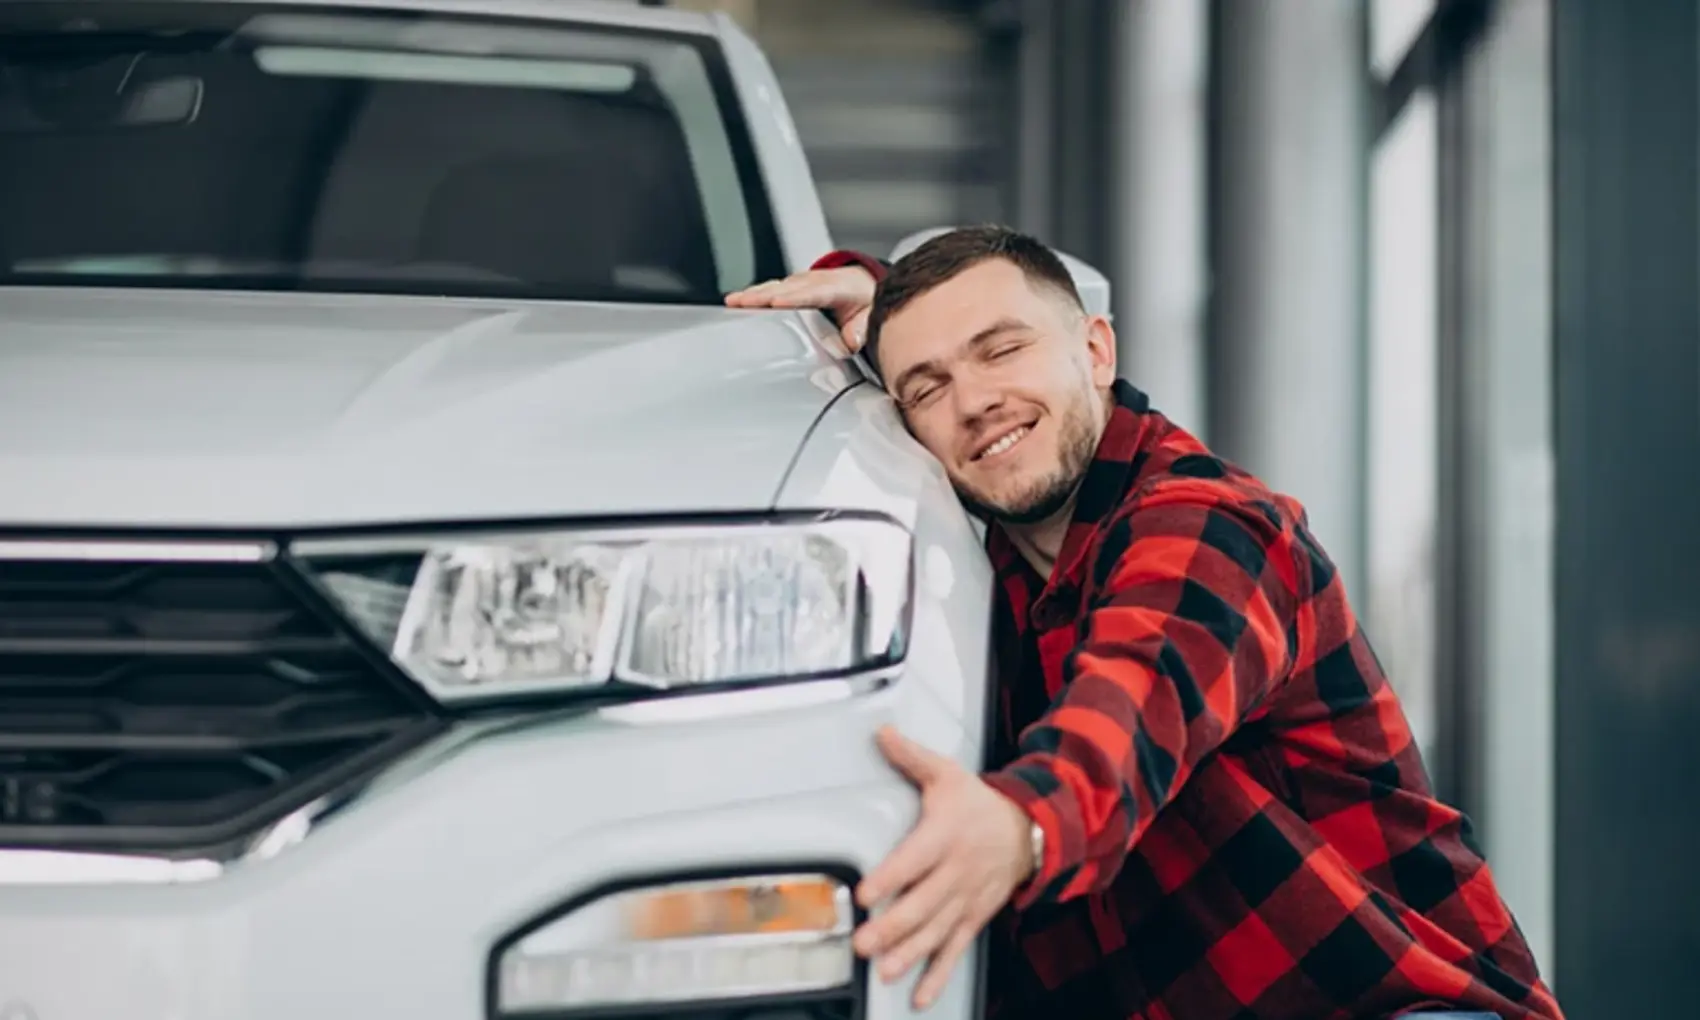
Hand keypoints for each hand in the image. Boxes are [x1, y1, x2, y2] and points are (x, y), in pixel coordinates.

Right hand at [724, 265, 876, 351]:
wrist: (860, 283)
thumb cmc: (863, 300)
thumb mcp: (870, 314)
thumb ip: (861, 329)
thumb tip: (851, 341)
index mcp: (837, 287)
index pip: (813, 293)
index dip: (794, 297)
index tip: (776, 302)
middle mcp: (815, 281)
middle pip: (786, 288)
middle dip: (763, 295)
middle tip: (742, 301)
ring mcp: (801, 282)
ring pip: (775, 286)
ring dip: (753, 293)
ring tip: (733, 301)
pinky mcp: (791, 286)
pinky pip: (771, 289)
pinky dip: (754, 294)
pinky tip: (736, 301)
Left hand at [854, 725, 1034, 1009]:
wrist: (1031, 829)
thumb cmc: (980, 804)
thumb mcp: (947, 774)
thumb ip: (911, 757)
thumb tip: (882, 733)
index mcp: (944, 836)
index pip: (914, 859)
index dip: (890, 877)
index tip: (865, 892)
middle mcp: (956, 872)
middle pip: (922, 904)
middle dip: (892, 927)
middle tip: (864, 943)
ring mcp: (966, 899)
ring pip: (936, 931)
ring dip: (910, 954)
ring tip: (885, 970)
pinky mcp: (974, 917)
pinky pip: (956, 949)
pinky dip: (939, 974)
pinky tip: (920, 994)